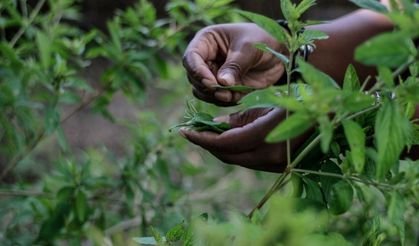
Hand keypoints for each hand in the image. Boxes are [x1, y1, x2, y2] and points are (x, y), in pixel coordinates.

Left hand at [179, 108, 310, 172]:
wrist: (333, 114)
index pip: (225, 143)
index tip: (184, 131)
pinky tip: (225, 138)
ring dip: (218, 148)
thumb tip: (215, 125)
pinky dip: (234, 150)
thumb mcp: (268, 101)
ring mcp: (277, 165)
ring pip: (238, 159)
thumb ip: (240, 116)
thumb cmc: (302, 98)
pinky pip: (249, 160)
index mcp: (267, 136)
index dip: (202, 138)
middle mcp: (271, 157)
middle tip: (190, 131)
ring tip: (203, 133)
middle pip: (228, 155)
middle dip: (206, 144)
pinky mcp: (279, 166)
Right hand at [183, 23, 284, 105]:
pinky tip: (238, 97)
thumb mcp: (249, 49)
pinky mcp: (223, 88)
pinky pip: (215, 99)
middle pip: (194, 78)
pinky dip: (224, 102)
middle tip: (226, 93)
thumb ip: (235, 66)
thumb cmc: (263, 41)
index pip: (191, 58)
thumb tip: (221, 83)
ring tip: (232, 96)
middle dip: (209, 88)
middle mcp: (206, 58)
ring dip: (215, 97)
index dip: (198, 72)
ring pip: (202, 91)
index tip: (212, 83)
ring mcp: (213, 74)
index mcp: (207, 41)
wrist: (280, 53)